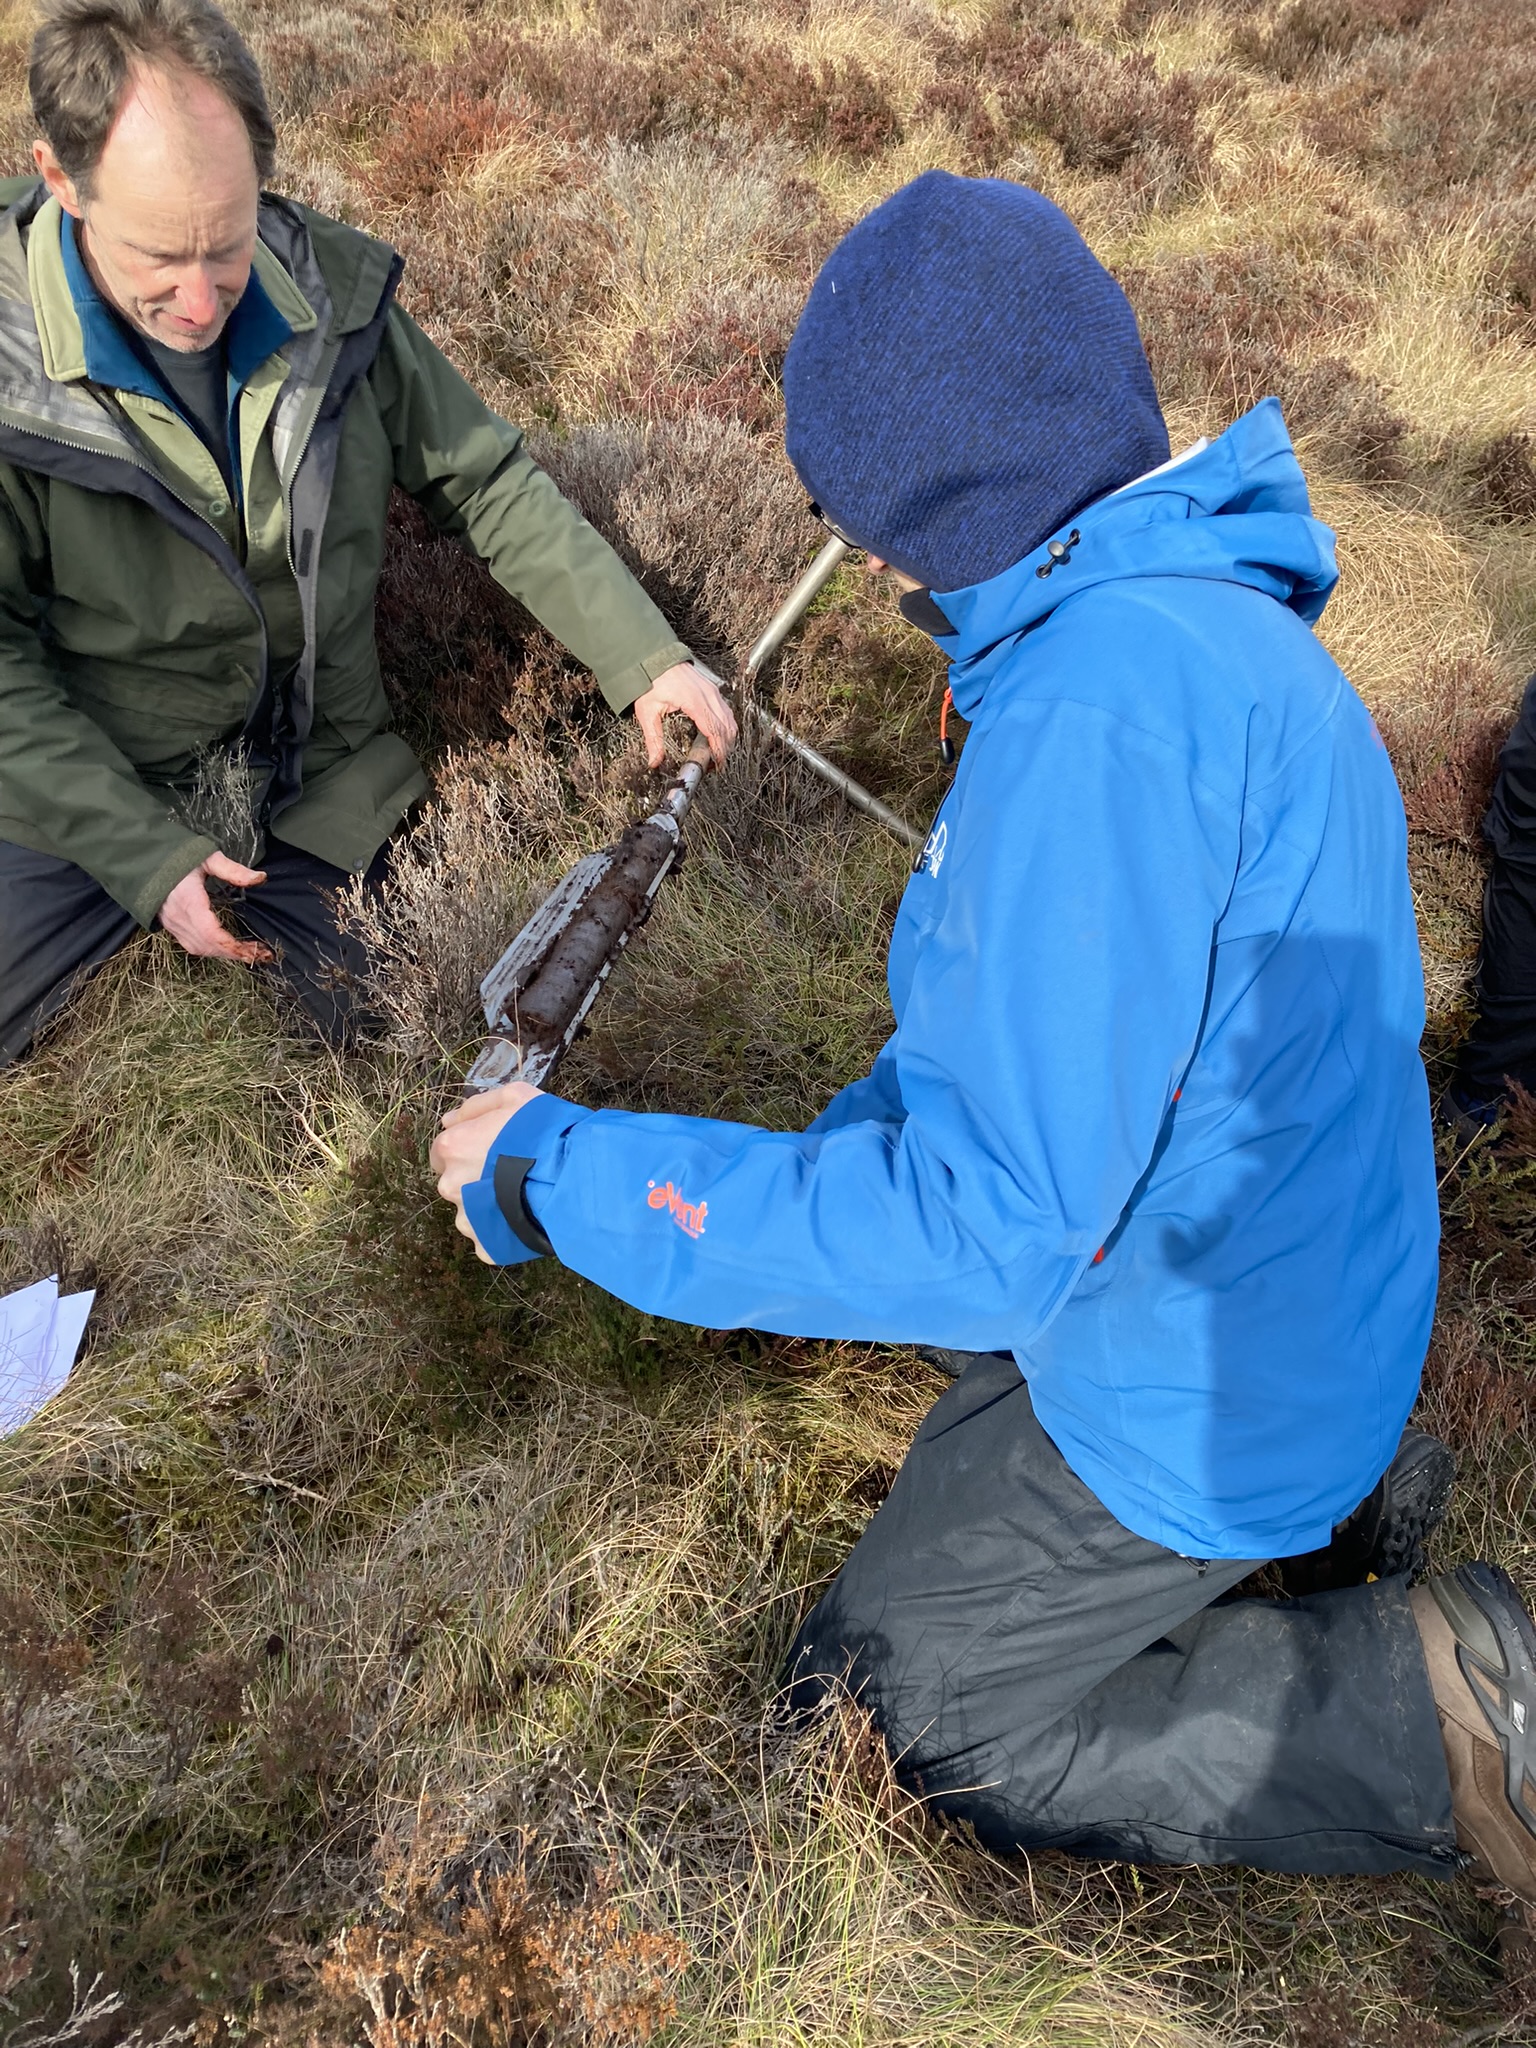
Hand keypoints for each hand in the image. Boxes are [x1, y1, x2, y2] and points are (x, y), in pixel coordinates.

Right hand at [157, 851, 270, 962]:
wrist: (144, 858)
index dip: (233, 946)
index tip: (256, 950)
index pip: (211, 932)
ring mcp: (171, 923)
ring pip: (200, 948)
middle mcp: (178, 917)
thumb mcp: (207, 857)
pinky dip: (211, 949)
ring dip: (225, 954)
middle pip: (209, 945)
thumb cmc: (177, 856)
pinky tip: (227, 946)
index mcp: (188, 900)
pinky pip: (191, 944)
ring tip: (249, 952)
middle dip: (236, 953)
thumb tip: (260, 878)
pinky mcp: (170, 925)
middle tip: (263, 954)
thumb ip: (233, 870)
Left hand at [432, 1080, 544, 1258]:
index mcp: (452, 1148)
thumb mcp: (514, 1097)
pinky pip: (489, 1235)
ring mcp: (467, 1219)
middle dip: (476, 1176)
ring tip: (522, 1195)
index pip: (443, 1148)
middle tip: (511, 1171)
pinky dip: (503, 1228)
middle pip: (456, 1181)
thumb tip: (449, 1120)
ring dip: (490, 1203)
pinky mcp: (485, 1245)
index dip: (468, 1146)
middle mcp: (450, 1185)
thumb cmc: (543, 1133)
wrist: (570, 1179)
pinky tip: (525, 1216)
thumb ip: (476, 1106)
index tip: (492, 1148)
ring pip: (472, 1210)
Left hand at [632, 661, 736, 769]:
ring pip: (730, 719)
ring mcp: (712, 691)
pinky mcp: (712, 689)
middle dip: (724, 748)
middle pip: (727, 727)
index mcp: (694, 702)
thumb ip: (653, 739)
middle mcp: (708, 695)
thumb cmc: (651, 680)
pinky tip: (718, 735)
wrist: (654, 657)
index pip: (715, 731)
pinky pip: (726, 710)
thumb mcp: (647, 712)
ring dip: (727, 737)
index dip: (719, 750)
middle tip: (715, 763)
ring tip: (717, 752)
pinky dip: (726, 725)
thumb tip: (654, 760)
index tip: (717, 764)